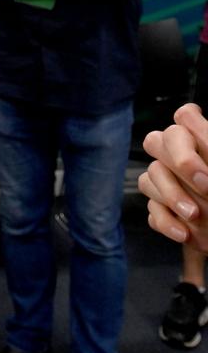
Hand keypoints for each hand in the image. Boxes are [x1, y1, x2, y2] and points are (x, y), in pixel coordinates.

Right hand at [139, 103, 207, 250]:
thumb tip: (200, 158)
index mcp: (207, 144)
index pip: (184, 117)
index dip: (188, 130)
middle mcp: (184, 160)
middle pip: (156, 140)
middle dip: (178, 162)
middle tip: (206, 187)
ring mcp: (171, 185)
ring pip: (149, 176)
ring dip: (171, 195)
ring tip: (196, 216)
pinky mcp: (165, 211)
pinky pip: (151, 209)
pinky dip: (166, 221)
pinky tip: (184, 234)